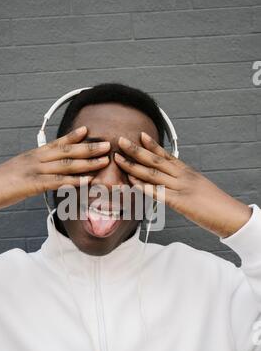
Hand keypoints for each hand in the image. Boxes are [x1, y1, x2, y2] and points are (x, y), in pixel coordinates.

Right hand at [0, 126, 109, 213]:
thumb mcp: (19, 171)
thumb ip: (35, 170)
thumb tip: (47, 174)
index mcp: (33, 155)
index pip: (56, 143)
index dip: (73, 137)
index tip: (88, 131)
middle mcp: (36, 159)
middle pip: (66, 151)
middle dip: (89, 148)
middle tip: (107, 145)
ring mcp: (34, 170)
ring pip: (65, 164)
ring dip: (87, 163)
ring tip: (104, 161)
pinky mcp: (32, 184)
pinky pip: (57, 182)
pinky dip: (74, 181)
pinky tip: (87, 181)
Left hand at [114, 132, 251, 237]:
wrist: (230, 215)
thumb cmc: (214, 205)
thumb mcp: (198, 188)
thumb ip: (183, 184)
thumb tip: (171, 186)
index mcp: (187, 172)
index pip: (166, 155)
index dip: (152, 145)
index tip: (140, 135)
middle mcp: (183, 176)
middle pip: (155, 160)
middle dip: (136, 150)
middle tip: (121, 141)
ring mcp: (181, 188)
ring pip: (153, 174)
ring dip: (133, 166)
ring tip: (120, 159)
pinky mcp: (180, 202)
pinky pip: (158, 192)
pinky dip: (144, 187)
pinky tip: (132, 182)